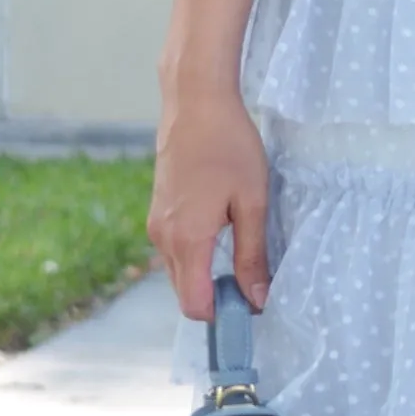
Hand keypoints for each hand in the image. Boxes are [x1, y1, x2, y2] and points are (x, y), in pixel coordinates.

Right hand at [148, 91, 270, 315]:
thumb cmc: (229, 146)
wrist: (195, 101)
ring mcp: (156, 223)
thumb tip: (258, 299)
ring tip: (240, 251)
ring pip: (179, 271)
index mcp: (187, 240)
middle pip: (184, 293)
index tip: (251, 305)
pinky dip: (195, 254)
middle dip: (215, 297)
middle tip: (252, 281)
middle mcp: (163, 238)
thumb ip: (253, 255)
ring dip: (205, 274)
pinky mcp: (157, 210)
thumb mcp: (252, 202)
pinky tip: (221, 231)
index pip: (194, 305)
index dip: (223, 314)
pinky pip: (174, 249)